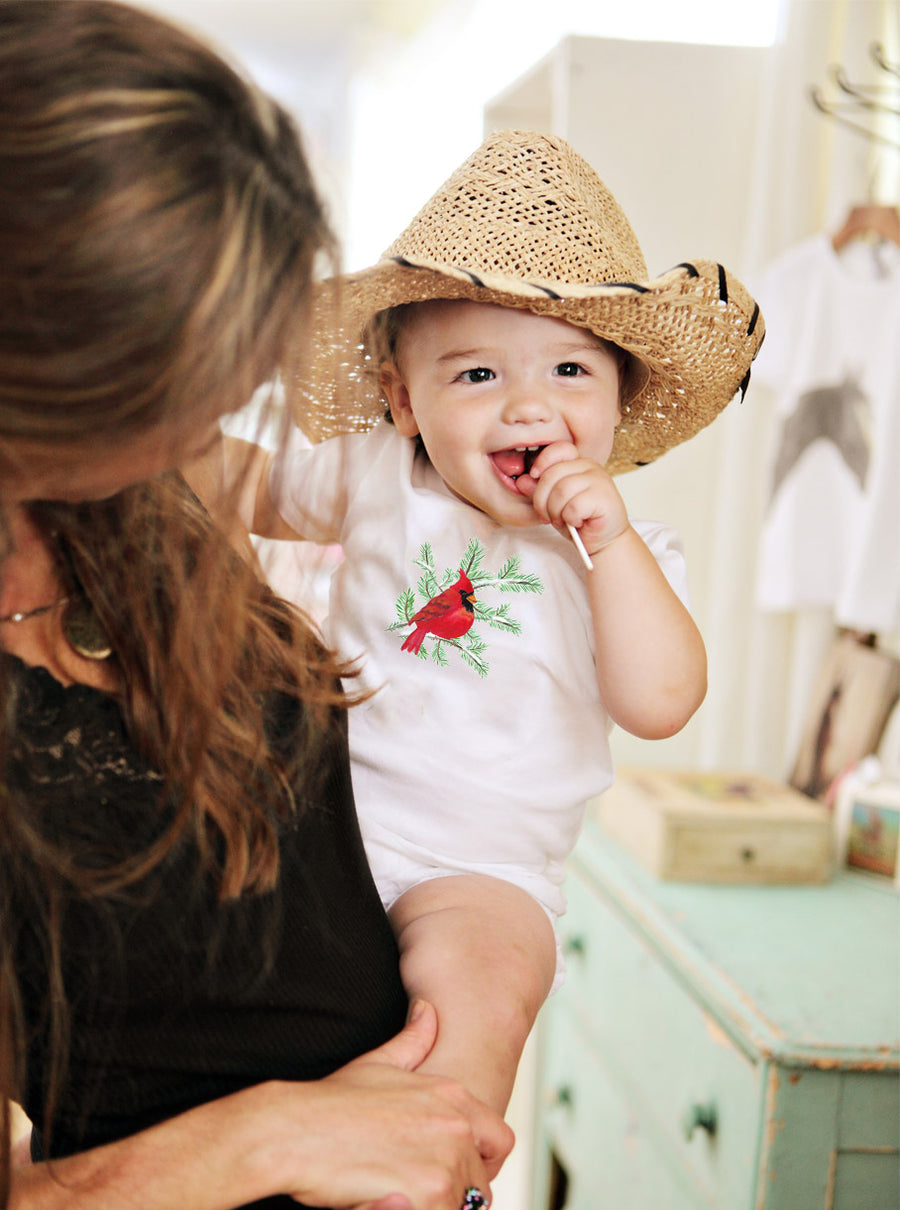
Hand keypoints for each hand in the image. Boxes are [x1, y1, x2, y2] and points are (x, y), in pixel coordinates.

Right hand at [274, 1001, 511, 1208]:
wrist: (291, 1131)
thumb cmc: (328, 1104)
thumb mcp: (378, 1063)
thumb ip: (413, 1039)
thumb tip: (428, 1011)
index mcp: (451, 1096)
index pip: (500, 1142)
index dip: (483, 1165)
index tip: (459, 1177)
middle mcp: (456, 1126)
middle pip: (479, 1185)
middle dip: (453, 1195)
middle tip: (413, 1190)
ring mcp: (444, 1160)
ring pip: (459, 1207)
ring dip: (433, 1207)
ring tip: (397, 1195)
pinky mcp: (427, 1194)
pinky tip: (388, 1201)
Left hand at [519, 440, 628, 556]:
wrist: (605, 540)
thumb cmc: (580, 520)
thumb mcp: (553, 504)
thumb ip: (539, 491)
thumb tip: (522, 480)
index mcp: (578, 463)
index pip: (558, 449)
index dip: (542, 461)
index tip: (534, 477)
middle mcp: (590, 467)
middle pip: (552, 474)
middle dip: (542, 500)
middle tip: (547, 516)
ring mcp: (600, 480)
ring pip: (561, 490)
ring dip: (555, 511)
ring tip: (562, 520)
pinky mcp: (604, 498)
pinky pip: (573, 506)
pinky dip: (569, 519)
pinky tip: (577, 522)